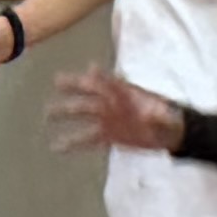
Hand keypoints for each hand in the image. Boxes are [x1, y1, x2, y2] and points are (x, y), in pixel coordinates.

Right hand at [46, 70, 180, 156]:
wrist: (167, 133)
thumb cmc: (169, 120)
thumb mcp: (168, 119)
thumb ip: (159, 117)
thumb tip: (149, 115)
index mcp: (128, 94)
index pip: (112, 82)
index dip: (103, 76)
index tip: (92, 69)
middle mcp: (113, 102)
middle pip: (90, 91)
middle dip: (74, 86)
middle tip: (57, 80)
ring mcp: (107, 118)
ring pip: (82, 113)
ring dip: (65, 112)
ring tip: (47, 116)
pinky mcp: (106, 135)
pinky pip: (86, 139)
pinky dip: (71, 143)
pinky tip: (56, 147)